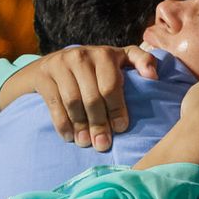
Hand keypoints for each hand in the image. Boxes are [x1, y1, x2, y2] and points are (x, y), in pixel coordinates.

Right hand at [0, 46, 156, 151]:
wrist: (49, 65)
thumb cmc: (92, 69)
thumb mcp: (117, 60)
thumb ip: (139, 62)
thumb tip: (154, 77)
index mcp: (106, 54)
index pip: (112, 85)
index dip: (117, 108)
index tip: (121, 128)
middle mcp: (83, 55)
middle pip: (93, 97)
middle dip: (99, 123)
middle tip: (103, 144)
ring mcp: (61, 63)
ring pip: (74, 101)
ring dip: (81, 126)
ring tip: (85, 143)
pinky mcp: (44, 75)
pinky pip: (55, 104)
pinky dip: (63, 124)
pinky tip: (69, 136)